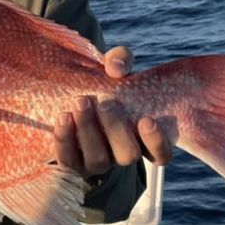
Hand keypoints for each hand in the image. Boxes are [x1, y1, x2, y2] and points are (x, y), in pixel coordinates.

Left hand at [54, 46, 171, 175]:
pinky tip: (63, 117)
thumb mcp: (114, 69)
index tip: (147, 120)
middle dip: (117, 130)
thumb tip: (115, 69)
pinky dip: (65, 139)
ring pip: (98, 159)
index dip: (156, 142)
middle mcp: (121, 155)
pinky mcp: (72, 164)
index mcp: (141, 138)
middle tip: (106, 104)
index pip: (161, 155)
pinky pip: (69, 161)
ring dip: (89, 131)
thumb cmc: (103, 84)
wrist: (70, 95)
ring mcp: (96, 163)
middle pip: (128, 156)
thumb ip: (120, 60)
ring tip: (80, 103)